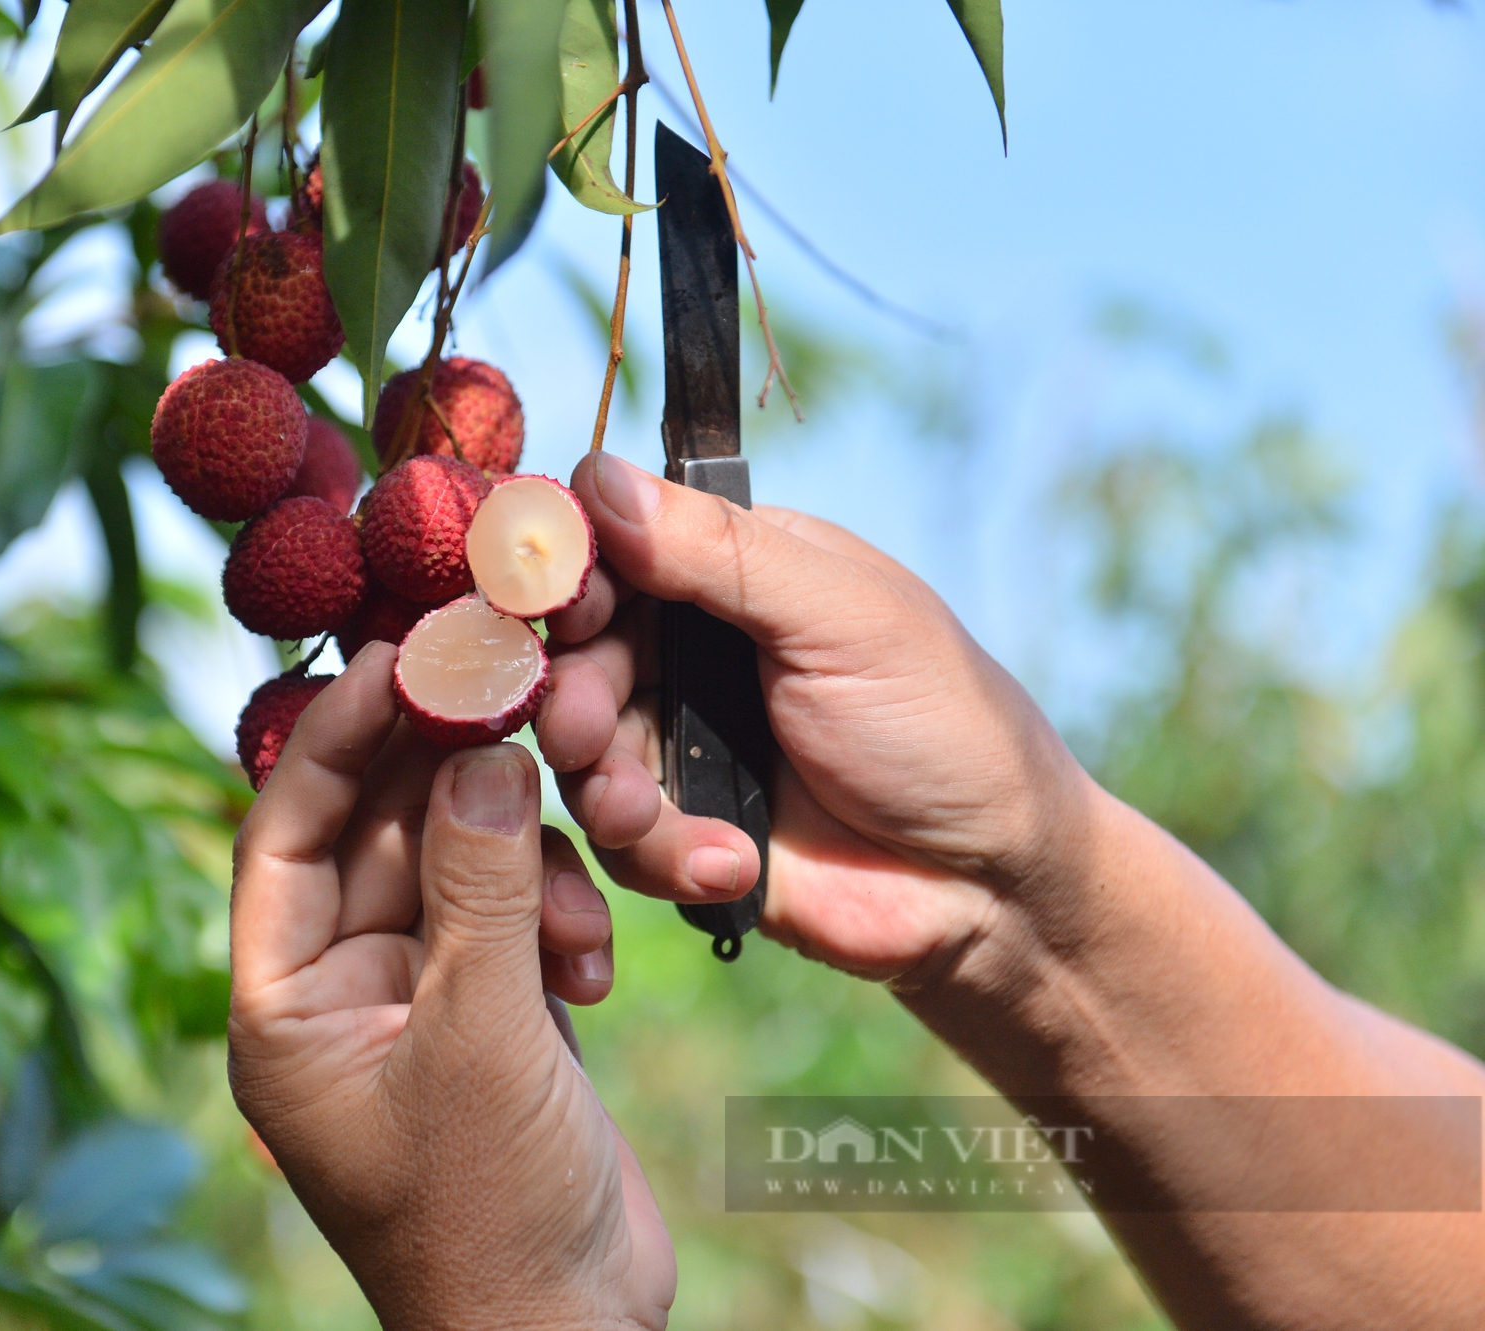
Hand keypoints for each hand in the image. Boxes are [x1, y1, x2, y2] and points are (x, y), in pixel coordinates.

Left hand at [227, 644, 674, 1330]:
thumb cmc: (489, 1210)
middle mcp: (341, 992)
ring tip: (573, 900)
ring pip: (461, 869)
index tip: (394, 651)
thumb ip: (480, 883)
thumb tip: (478, 741)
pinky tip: (596, 956)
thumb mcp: (481, 1034)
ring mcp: (423, 1002)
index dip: (334, 736)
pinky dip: (558, 917)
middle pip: (381, 834)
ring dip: (523, 863)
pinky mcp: (496, 1016)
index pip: (284, 832)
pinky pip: (514, 918)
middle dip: (442, 769)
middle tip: (501, 678)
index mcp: (285, 1005)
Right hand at [536, 452, 1098, 987]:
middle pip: (575, 655)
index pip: (612, 547)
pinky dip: (658, 855)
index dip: (567, 576)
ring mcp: (684, 745)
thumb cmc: (943, 728)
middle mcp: (693, 652)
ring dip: (604, 788)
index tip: (560, 609)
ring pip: (582, 755)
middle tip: (585, 734)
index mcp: (731, 574)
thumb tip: (598, 479)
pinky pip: (618, 841)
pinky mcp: (683, 834)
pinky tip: (733, 863)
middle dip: (573, 697)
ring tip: (645, 816)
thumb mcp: (841, 618)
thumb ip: (718, 551)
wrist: (993, 888)